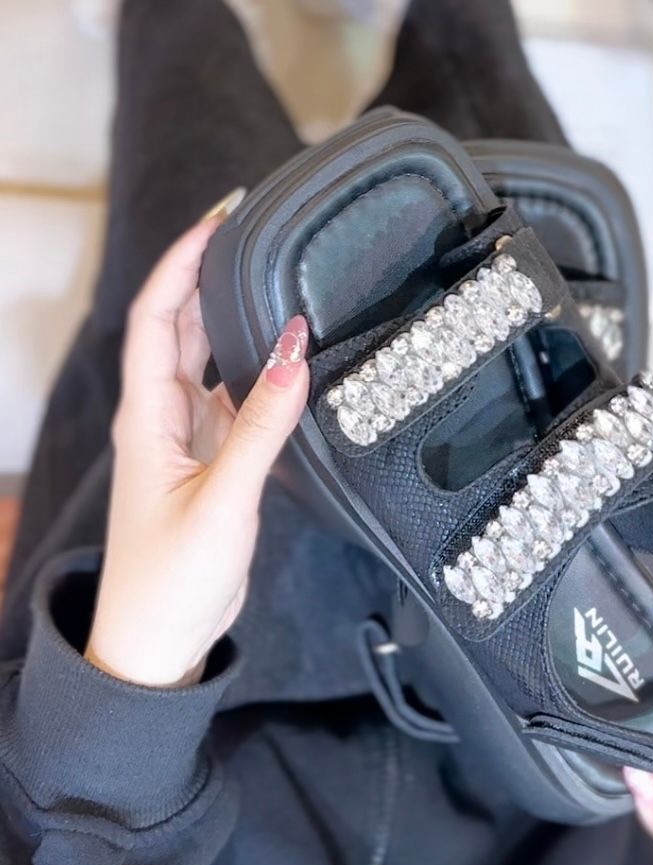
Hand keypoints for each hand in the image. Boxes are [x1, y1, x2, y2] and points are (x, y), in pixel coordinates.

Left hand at [86, 208, 309, 687]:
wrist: (157, 645)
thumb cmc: (172, 580)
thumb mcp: (224, 498)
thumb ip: (262, 425)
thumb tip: (294, 349)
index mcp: (147, 417)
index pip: (157, 316)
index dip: (182, 262)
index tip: (221, 219)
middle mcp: (160, 419)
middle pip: (179, 327)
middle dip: (209, 277)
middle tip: (255, 234)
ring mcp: (184, 441)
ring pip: (206, 363)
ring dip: (233, 323)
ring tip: (274, 282)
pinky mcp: (208, 466)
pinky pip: (232, 403)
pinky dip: (256, 377)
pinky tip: (286, 365)